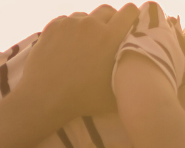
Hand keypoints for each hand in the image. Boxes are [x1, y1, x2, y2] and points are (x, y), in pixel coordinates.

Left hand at [18, 4, 140, 123]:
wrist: (44, 98)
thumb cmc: (82, 100)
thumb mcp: (115, 91)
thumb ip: (129, 73)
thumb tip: (140, 67)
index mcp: (110, 37)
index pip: (129, 11)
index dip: (132, 17)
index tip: (129, 27)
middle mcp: (90, 24)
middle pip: (107, 10)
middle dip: (110, 21)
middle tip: (106, 38)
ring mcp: (69, 23)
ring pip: (85, 16)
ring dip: (88, 26)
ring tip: (84, 45)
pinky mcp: (52, 26)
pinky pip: (66, 21)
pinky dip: (69, 30)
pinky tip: (66, 46)